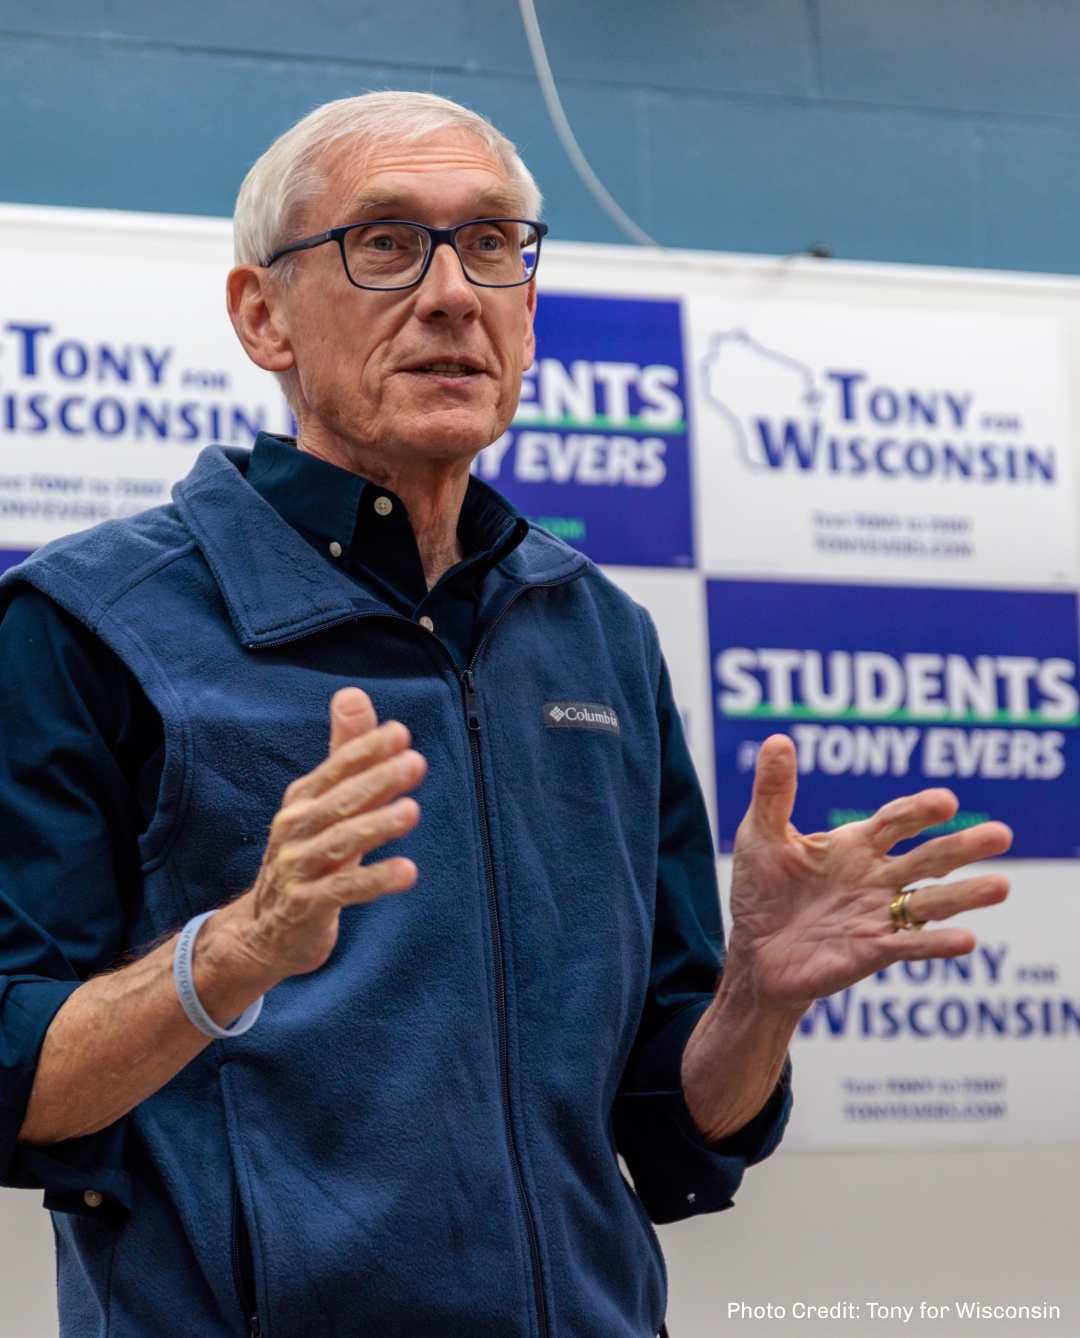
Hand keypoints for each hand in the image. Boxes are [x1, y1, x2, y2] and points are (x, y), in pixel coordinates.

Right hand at [214, 687, 426, 985]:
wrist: (266, 929)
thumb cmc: (308, 854)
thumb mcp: (325, 803)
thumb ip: (345, 751)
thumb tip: (353, 693)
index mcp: (303, 799)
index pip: (338, 767)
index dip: (366, 750)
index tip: (400, 734)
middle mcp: (295, 828)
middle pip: (340, 800)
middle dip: (378, 780)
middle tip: (415, 763)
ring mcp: (297, 868)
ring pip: (340, 842)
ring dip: (377, 826)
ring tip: (412, 812)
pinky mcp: (305, 906)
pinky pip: (342, 890)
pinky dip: (375, 879)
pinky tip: (408, 871)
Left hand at [727, 734, 1012, 1012]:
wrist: (752, 953)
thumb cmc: (759, 890)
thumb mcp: (761, 836)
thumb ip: (774, 792)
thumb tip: (777, 740)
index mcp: (855, 844)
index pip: (896, 821)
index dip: (919, 810)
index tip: (946, 802)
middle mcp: (876, 877)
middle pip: (928, 857)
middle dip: (963, 846)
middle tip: (1003, 835)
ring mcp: (879, 915)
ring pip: (931, 902)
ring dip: (966, 894)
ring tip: (1001, 886)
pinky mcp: (872, 951)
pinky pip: (910, 946)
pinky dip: (937, 944)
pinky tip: (966, 940)